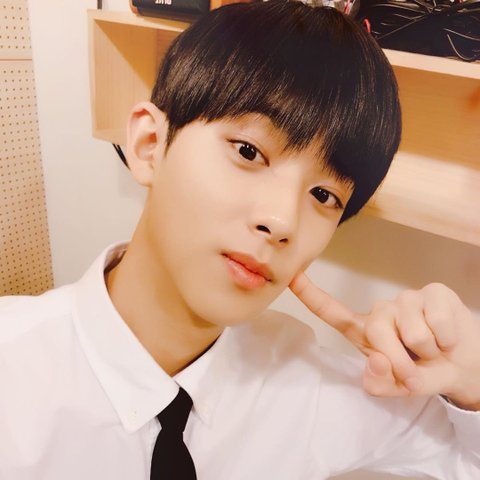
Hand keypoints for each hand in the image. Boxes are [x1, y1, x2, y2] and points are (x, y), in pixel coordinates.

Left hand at [289, 272, 479, 410]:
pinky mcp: (434, 292)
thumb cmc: (425, 371)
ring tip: (433, 350)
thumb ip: (382, 383)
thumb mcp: (400, 387)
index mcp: (366, 331)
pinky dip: (446, 341)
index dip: (310, 295)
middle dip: (400, 362)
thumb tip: (376, 362)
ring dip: (428, 353)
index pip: (332, 312)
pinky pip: (437, 321)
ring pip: (412, 332)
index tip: (290, 277)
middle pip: (377, 332)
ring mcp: (407, 299)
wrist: (466, 366)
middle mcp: (382, 311)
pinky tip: (448, 339)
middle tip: (416, 371)